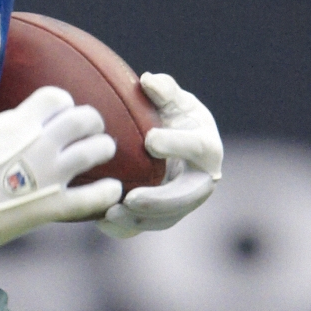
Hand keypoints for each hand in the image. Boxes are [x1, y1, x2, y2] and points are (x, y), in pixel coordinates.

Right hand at [0, 87, 121, 260]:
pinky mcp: (51, 207)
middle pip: (85, 118)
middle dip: (90, 123)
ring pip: (97, 150)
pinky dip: (108, 192)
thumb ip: (7, 126)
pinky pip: (93, 197)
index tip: (59, 115)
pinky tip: (111, 190)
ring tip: (101, 153)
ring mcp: (49, 176)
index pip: (59, 98)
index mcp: (19, 122)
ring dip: (102, 148)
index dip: (63, 105)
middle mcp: (40, 144)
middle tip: (89, 132)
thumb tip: (21, 123)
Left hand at [100, 73, 224, 237]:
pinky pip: (148, 226)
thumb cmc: (171, 115)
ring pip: (168, 218)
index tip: (150, 141)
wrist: (171, 141)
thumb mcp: (172, 99)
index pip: (199, 148)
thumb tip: (149, 82)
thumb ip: (164, 90)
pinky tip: (102, 222)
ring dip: (141, 219)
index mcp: (207, 146)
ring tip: (111, 213)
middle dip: (161, 200)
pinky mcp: (166, 215)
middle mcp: (202, 179)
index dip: (177, 145)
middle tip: (131, 198)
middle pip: (188, 195)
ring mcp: (185, 201)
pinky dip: (128, 228)